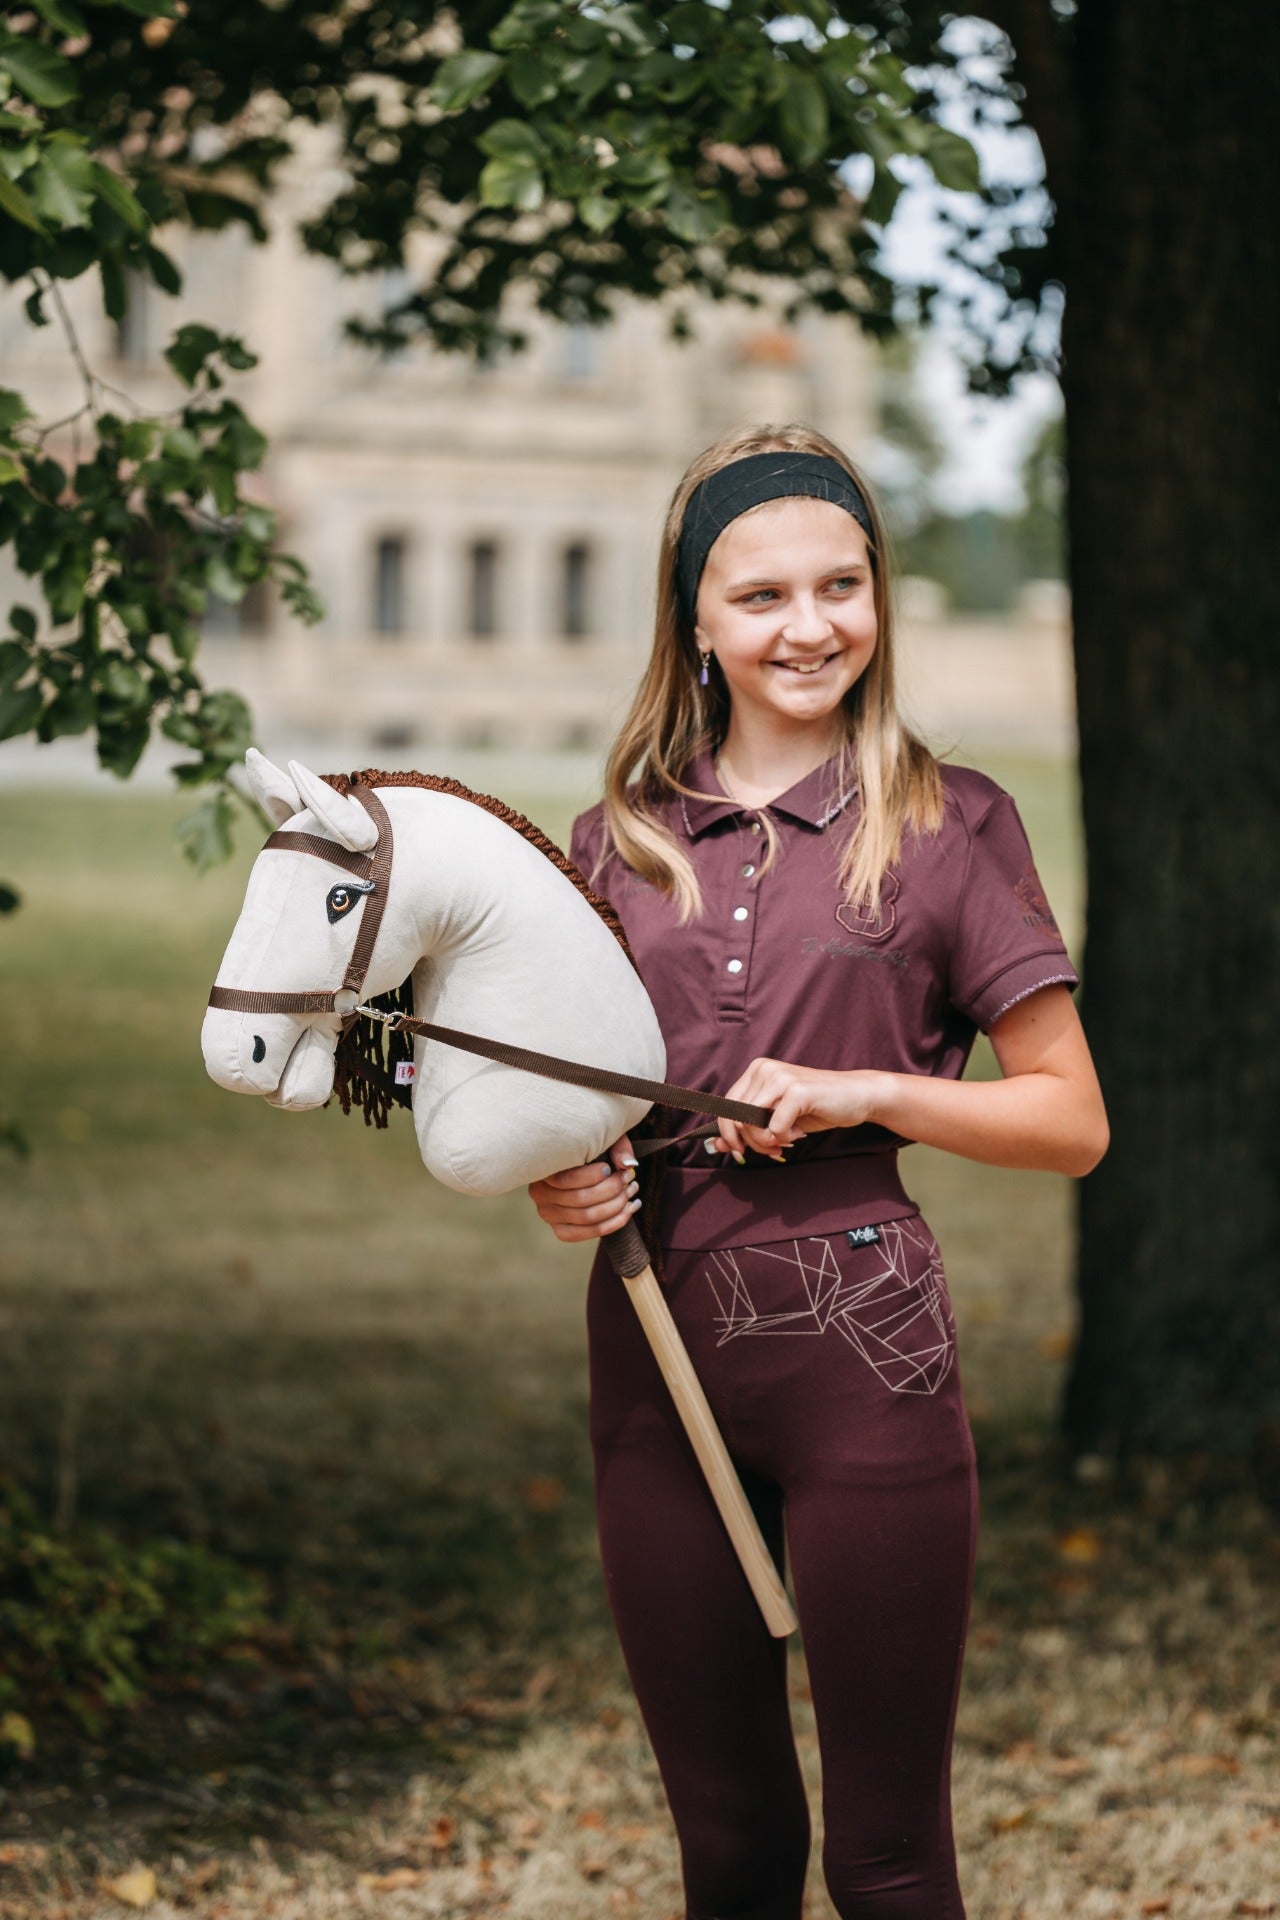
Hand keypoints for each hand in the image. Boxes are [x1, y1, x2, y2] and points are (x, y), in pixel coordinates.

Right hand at [528, 1136, 640, 1242]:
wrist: (577, 1166)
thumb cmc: (589, 1148)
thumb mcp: (602, 1138)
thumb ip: (617, 1147)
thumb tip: (628, 1164)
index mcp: (543, 1168)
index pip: (566, 1179)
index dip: (592, 1176)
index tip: (610, 1169)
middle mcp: (540, 1193)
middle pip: (580, 1199)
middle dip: (612, 1190)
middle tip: (630, 1179)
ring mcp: (548, 1214)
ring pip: (587, 1217)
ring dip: (616, 1205)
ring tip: (632, 1191)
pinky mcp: (560, 1230)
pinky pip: (588, 1232)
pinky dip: (614, 1223)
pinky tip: (630, 1210)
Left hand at [712, 1060, 885, 1161]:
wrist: (858, 1096)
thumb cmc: (816, 1107)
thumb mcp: (776, 1119)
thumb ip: (747, 1129)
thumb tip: (715, 1145)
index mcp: (756, 1071)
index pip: (725, 1107)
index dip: (729, 1135)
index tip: (741, 1152)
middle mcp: (763, 1069)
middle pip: (734, 1117)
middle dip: (750, 1142)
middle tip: (771, 1151)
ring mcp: (780, 1077)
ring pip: (749, 1123)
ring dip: (765, 1142)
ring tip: (786, 1141)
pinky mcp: (797, 1090)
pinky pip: (775, 1128)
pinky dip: (784, 1138)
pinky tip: (799, 1131)